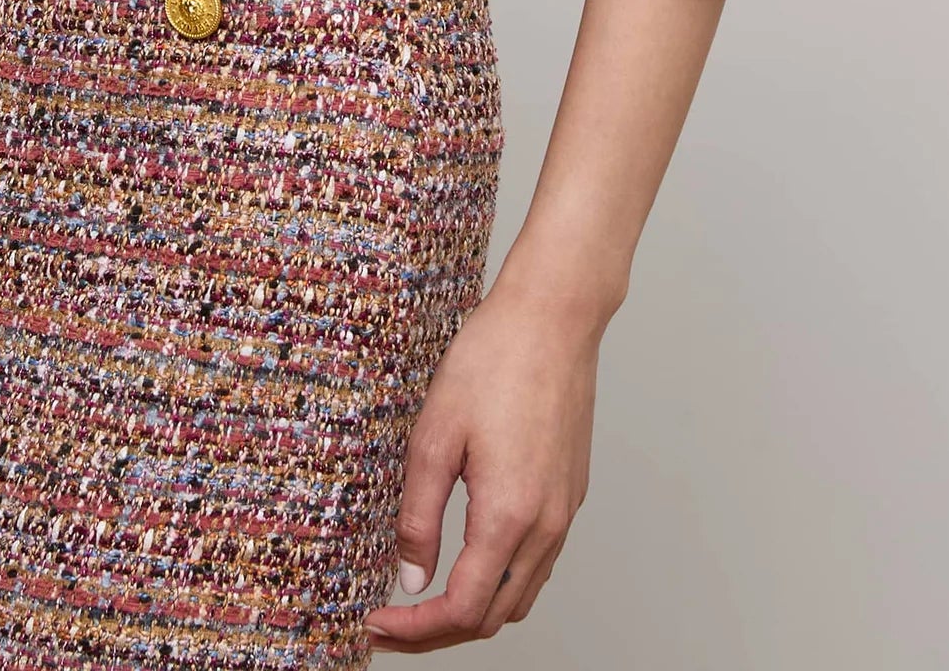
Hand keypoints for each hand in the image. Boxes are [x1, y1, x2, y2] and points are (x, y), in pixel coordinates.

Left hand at [364, 281, 597, 648]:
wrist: (553, 317)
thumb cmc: (493, 361)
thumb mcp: (434, 436)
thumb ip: (420, 517)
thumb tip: (412, 579)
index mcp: (508, 515)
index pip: (460, 608)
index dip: (415, 631)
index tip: (377, 625)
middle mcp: (546, 525)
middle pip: (493, 617)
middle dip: (439, 631)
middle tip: (392, 622)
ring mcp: (565, 511)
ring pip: (521, 596)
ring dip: (474, 610)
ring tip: (426, 599)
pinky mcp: (571, 493)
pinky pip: (539, 563)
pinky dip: (502, 581)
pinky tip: (470, 559)